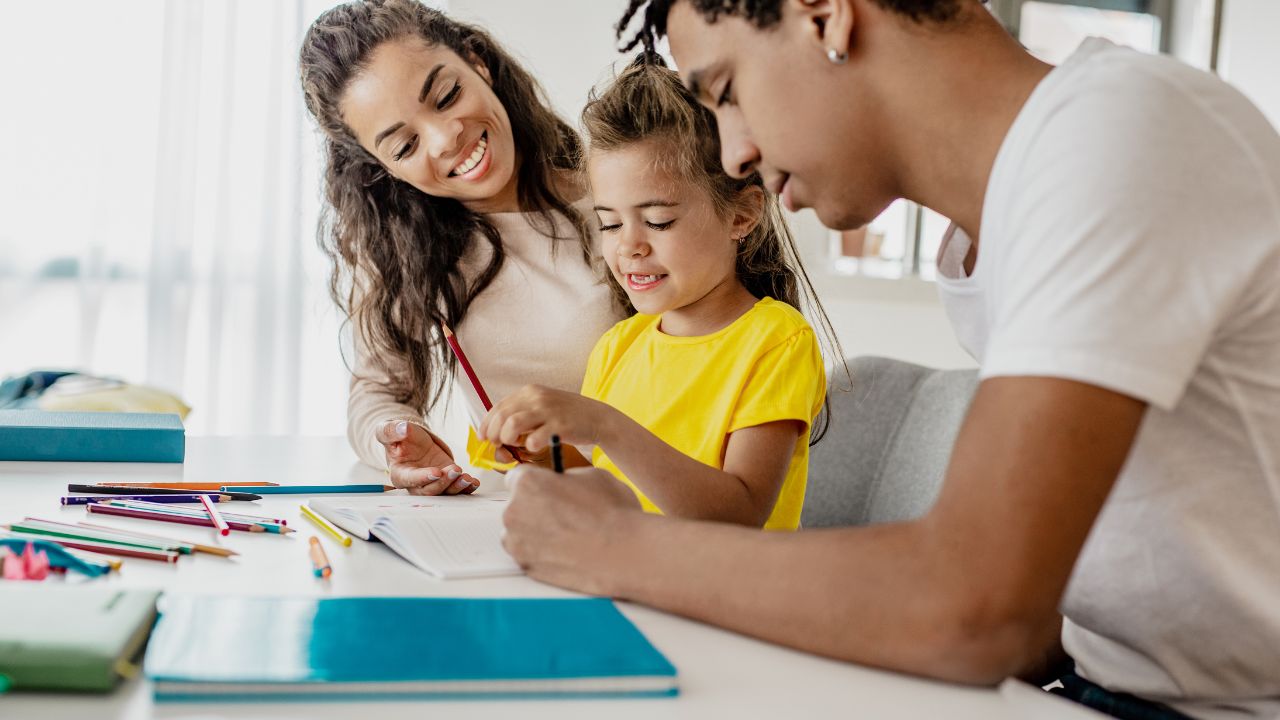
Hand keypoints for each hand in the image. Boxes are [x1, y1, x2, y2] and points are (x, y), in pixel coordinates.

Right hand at [375, 420, 478, 494]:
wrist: (409, 439)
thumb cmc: (398, 437)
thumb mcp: (389, 430)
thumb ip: (391, 430)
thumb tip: (402, 428)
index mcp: (400, 474)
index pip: (411, 479)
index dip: (424, 478)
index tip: (436, 472)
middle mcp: (416, 484)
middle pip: (430, 490)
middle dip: (444, 482)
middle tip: (456, 471)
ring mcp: (432, 483)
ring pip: (445, 492)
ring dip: (457, 487)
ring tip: (467, 478)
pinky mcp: (445, 479)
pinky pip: (456, 488)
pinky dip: (466, 488)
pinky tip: (474, 482)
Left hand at [478, 385, 610, 452]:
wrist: (597, 417)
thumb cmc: (565, 416)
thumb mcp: (542, 406)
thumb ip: (521, 415)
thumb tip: (496, 435)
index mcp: (529, 391)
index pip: (498, 407)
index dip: (486, 424)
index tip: (483, 437)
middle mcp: (537, 398)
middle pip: (502, 417)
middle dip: (494, 434)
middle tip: (499, 445)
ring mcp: (548, 411)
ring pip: (512, 425)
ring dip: (509, 439)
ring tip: (517, 445)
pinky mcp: (559, 426)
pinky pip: (534, 439)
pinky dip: (530, 446)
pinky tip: (536, 447)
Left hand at [501, 465, 642, 593]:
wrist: (624, 555)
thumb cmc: (612, 514)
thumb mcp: (593, 476)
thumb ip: (567, 477)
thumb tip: (563, 483)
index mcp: (528, 483)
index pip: (518, 477)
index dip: (536, 482)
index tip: (547, 488)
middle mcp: (514, 511)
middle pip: (518, 504)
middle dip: (536, 507)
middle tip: (564, 514)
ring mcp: (517, 542)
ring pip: (521, 531)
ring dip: (537, 531)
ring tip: (568, 535)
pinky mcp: (526, 566)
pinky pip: (528, 553)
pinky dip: (541, 552)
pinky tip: (566, 550)